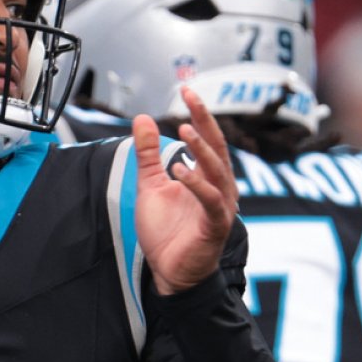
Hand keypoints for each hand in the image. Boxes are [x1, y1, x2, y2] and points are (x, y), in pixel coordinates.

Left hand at [132, 87, 238, 294]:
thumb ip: (148, 154)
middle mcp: (218, 187)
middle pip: (217, 147)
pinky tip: (180, 170)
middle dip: (206, 121)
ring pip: (217, 171)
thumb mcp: (149, 185)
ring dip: (202, 150)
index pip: (207, 138)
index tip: (187, 89)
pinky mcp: (215, 225)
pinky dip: (197, 184)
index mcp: (206, 176)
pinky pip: (210, 200)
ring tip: (185, 130)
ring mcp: (219, 206)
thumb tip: (142, 119)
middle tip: (191, 97)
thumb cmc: (166, 231)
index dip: (199, 113)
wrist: (170, 272)